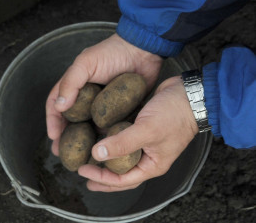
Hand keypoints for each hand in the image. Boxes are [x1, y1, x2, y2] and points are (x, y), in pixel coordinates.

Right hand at [46, 33, 162, 154]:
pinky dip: (105, 139)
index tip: (53, 137)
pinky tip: (104, 151)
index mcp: (74, 85)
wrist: (144, 49)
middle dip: (65, 138)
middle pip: (71, 121)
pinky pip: (110, 127)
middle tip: (62, 154)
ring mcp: (103, 105)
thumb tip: (59, 107)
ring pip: (89, 127)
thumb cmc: (112, 52)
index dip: (53, 121)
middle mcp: (86, 97)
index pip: (56, 105)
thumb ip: (71, 82)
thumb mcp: (86, 63)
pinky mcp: (120, 110)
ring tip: (81, 158)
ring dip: (84, 143)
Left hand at [77, 76, 198, 190]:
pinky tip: (96, 132)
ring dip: (103, 155)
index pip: (122, 180)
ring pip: (120, 153)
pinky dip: (109, 136)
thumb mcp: (146, 130)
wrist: (190, 92)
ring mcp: (144, 141)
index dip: (101, 178)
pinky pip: (121, 136)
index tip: (83, 171)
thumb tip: (96, 154)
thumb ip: (122, 144)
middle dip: (101, 174)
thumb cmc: (175, 114)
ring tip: (85, 154)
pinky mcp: (140, 126)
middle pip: (120, 171)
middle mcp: (147, 156)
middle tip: (82, 171)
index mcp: (152, 165)